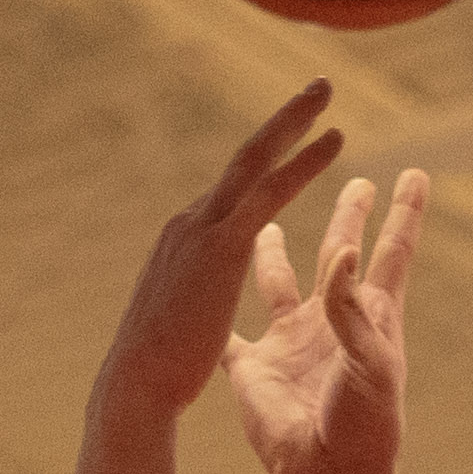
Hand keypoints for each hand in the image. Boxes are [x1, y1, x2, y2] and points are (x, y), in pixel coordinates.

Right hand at [99, 83, 351, 422]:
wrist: (137, 385)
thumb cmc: (157, 368)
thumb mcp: (177, 319)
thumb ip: (188, 293)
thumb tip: (188, 294)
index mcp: (187, 240)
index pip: (230, 190)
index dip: (263, 161)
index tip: (287, 140)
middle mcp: (193, 222)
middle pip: (243, 158)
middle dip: (280, 121)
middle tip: (317, 88)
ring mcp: (204, 229)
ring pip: (255, 160)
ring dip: (293, 123)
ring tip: (325, 90)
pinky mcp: (221, 247)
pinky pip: (269, 193)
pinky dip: (303, 165)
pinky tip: (334, 144)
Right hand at [226, 168, 428, 473]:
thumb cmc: (365, 424)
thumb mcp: (370, 361)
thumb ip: (352, 307)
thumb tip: (346, 251)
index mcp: (370, 317)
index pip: (391, 251)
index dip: (404, 213)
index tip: (416, 174)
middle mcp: (330, 322)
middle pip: (339, 254)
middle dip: (347, 216)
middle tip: (355, 178)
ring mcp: (290, 344)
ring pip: (277, 284)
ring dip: (271, 255)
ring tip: (267, 223)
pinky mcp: (253, 369)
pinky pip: (227, 341)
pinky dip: (213, 325)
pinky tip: (203, 302)